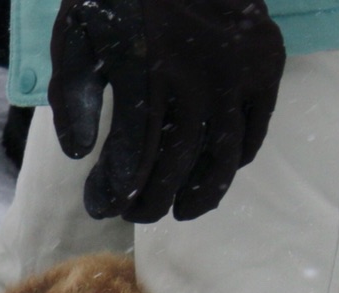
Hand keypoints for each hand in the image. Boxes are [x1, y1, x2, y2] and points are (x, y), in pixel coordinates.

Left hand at [49, 0, 284, 222]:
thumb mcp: (76, 32)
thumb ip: (72, 94)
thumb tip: (80, 155)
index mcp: (146, 70)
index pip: (133, 156)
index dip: (115, 190)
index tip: (100, 206)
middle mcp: (198, 77)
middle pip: (178, 165)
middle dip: (153, 200)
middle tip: (137, 215)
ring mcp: (238, 72)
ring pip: (222, 158)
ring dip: (201, 194)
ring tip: (181, 210)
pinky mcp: (266, 62)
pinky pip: (254, 130)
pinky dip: (235, 159)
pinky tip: (212, 172)